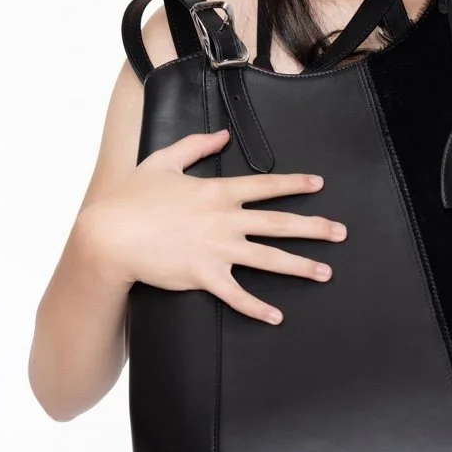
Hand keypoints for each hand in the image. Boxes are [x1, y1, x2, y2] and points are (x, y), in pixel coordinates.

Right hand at [79, 128, 345, 323]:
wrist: (109, 235)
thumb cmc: (131, 198)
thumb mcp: (162, 161)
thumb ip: (195, 146)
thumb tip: (221, 135)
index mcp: (216, 192)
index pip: (265, 186)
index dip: (294, 184)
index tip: (319, 185)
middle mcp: (224, 220)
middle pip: (279, 223)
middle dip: (315, 227)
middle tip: (341, 233)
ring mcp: (217, 249)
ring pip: (269, 258)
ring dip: (300, 266)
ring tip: (326, 273)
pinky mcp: (204, 276)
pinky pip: (237, 295)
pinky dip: (258, 308)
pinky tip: (276, 316)